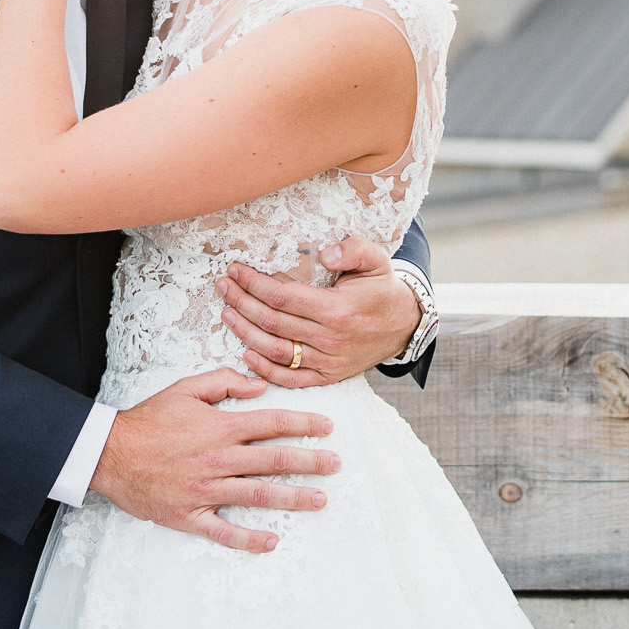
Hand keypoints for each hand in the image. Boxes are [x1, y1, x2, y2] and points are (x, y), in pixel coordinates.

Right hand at [87, 368, 338, 553]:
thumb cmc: (148, 420)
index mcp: (219, 427)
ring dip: (292, 497)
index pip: (271, 424)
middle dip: (309, 462)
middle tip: (335, 465)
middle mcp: (218, 459)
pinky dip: (248, 539)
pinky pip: (223, 531)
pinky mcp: (189, 515)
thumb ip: (224, 382)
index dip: (303, 424)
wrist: (109, 453)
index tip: (327, 428)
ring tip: (320, 500)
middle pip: (273, 460)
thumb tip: (259, 387)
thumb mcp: (185, 389)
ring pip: (257, 495)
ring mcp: (205, 490)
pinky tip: (272, 541)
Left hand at [218, 235, 421, 388]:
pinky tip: (246, 353)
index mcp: (338, 308)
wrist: (404, 324)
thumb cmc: (382, 288)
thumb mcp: (376, 258)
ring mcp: (329, 361)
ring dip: (245, 333)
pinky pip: (291, 378)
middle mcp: (331, 338)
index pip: (283, 297)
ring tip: (228, 314)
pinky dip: (265, 370)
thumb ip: (352, 249)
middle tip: (224, 287)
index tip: (236, 271)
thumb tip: (325, 254)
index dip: (254, 284)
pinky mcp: (329, 376)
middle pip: (273, 322)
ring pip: (275, 351)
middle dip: (242, 302)